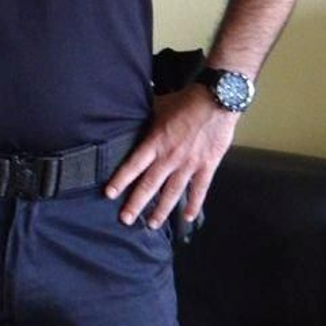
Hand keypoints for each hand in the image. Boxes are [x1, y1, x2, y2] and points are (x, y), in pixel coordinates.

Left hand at [106, 85, 237, 227]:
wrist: (216, 100)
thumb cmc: (185, 101)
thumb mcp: (156, 108)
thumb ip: (144, 121)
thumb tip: (127, 118)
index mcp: (155, 142)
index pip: (133, 166)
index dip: (120, 181)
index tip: (109, 194)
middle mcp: (170, 157)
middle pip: (149, 185)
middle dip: (136, 204)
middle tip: (125, 219)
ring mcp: (189, 164)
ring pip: (172, 193)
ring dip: (161, 210)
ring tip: (151, 224)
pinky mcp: (208, 166)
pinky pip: (200, 190)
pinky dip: (194, 204)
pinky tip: (188, 217)